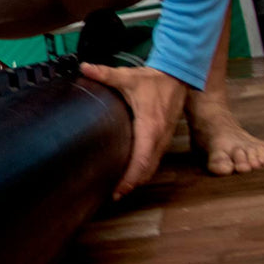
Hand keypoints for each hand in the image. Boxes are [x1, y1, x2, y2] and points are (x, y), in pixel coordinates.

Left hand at [78, 63, 185, 200]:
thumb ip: (105, 74)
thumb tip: (84, 68)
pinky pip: (156, 160)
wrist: (178, 75)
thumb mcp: (128, 76)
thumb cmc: (154, 79)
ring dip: (139, 179)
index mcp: (150, 126)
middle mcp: (160, 137)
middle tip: (115, 195)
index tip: (118, 190)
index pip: (142, 159)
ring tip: (121, 190)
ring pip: (153, 167)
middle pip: (147, 169)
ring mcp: (165, 138)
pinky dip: (145, 170)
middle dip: (132, 184)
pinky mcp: (165, 137)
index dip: (130, 177)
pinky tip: (133, 174)